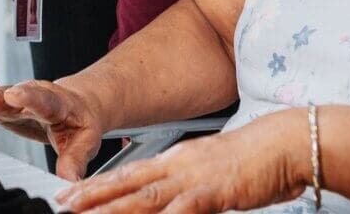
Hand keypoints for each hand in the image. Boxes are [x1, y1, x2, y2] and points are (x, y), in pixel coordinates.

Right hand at [0, 69, 105, 179]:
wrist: (78, 103)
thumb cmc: (80, 119)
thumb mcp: (86, 140)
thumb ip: (75, 159)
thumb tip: (68, 180)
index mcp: (54, 102)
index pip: (41, 97)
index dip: (27, 95)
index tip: (13, 95)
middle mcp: (29, 94)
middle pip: (1, 93)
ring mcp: (12, 98)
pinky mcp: (1, 105)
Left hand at [54, 109, 308, 212]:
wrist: (286, 142)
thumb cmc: (258, 161)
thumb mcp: (216, 176)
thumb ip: (192, 192)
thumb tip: (175, 205)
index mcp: (180, 159)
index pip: (131, 174)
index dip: (99, 186)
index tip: (72, 195)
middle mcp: (180, 165)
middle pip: (128, 183)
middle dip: (92, 196)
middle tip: (62, 204)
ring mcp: (194, 177)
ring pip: (144, 197)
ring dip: (112, 209)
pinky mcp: (213, 191)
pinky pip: (180, 211)